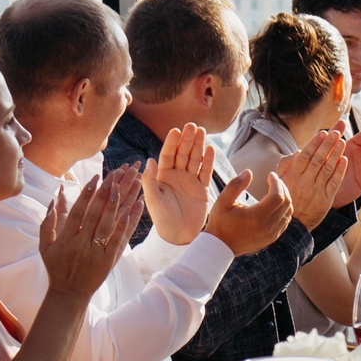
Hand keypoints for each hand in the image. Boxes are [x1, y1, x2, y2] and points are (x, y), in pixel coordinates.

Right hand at [37, 167, 145, 301]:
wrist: (69, 293)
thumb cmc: (56, 267)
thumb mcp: (45, 246)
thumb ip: (47, 222)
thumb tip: (54, 198)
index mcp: (65, 239)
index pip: (78, 212)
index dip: (87, 194)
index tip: (95, 177)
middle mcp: (82, 244)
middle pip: (96, 214)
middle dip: (106, 192)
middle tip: (116, 174)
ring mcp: (96, 252)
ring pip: (109, 223)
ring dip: (119, 203)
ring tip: (127, 185)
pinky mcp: (109, 260)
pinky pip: (119, 238)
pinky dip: (126, 222)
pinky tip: (134, 207)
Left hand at [141, 122, 216, 244]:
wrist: (179, 234)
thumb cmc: (162, 218)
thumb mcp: (153, 198)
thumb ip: (150, 180)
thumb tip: (149, 160)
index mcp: (162, 176)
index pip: (167, 155)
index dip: (171, 143)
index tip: (176, 130)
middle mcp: (176, 175)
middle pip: (182, 153)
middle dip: (187, 139)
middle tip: (192, 125)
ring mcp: (189, 181)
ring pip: (195, 159)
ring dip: (198, 145)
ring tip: (202, 131)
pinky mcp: (201, 188)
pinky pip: (205, 171)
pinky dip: (208, 160)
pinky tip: (211, 149)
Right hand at [202, 170, 293, 254]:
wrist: (221, 246)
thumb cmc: (220, 222)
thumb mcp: (223, 201)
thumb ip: (235, 185)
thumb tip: (249, 172)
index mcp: (257, 216)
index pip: (278, 196)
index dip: (277, 182)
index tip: (271, 174)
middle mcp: (268, 226)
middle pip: (286, 202)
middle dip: (282, 188)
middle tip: (274, 180)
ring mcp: (272, 233)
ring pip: (288, 212)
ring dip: (285, 198)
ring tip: (275, 189)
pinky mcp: (272, 238)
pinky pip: (285, 221)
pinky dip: (284, 210)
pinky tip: (275, 203)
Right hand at [282, 129, 351, 230]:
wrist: (293, 226)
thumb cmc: (286, 199)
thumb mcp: (278, 183)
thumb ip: (285, 166)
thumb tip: (297, 152)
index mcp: (292, 176)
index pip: (305, 156)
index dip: (314, 143)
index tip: (323, 132)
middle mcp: (304, 182)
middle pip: (318, 159)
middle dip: (328, 144)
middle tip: (336, 132)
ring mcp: (316, 191)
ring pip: (327, 169)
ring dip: (336, 154)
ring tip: (342, 141)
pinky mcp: (326, 200)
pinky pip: (334, 183)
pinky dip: (339, 171)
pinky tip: (344, 160)